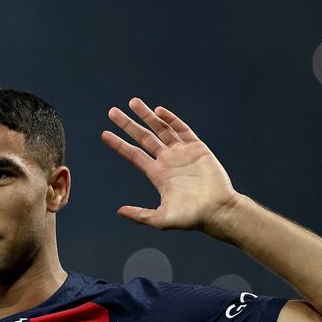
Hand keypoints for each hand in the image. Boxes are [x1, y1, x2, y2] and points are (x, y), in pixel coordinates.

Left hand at [102, 98, 236, 231]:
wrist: (218, 211)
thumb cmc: (191, 218)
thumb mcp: (161, 219)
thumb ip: (140, 215)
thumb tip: (119, 211)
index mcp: (157, 174)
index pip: (134, 154)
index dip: (119, 144)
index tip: (104, 134)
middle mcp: (167, 160)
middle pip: (144, 137)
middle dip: (128, 124)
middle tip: (112, 112)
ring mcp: (182, 153)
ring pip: (161, 129)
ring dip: (147, 116)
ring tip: (132, 102)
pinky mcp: (197, 148)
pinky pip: (182, 129)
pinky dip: (171, 119)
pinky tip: (159, 111)